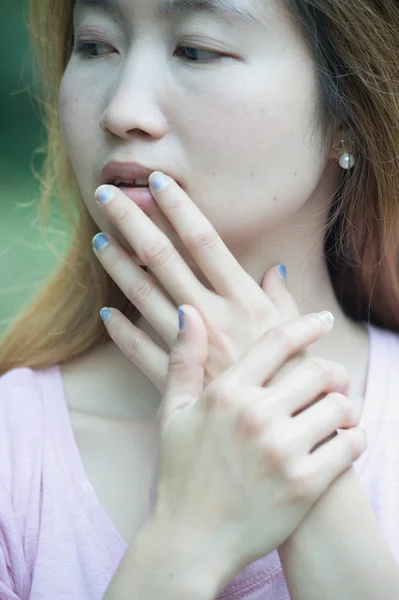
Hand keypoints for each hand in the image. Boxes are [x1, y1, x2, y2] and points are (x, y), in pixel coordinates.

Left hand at [93, 173, 299, 393]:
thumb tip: (272, 269)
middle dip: (133, 223)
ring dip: (118, 266)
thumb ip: (282, 299)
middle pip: (164, 259)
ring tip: (99, 241)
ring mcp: (190, 346)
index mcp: (244, 299)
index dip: (180, 209)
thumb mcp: (296, 333)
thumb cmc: (296, 380)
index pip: (205, 242)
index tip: (158, 183)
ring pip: (143, 296)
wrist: (281, 433)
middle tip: (107, 196)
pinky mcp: (177, 379)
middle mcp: (211, 315)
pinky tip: (105, 312)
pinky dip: (121, 331)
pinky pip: (139, 350)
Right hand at [149, 307, 365, 585]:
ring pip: (339, 406)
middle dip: (332, 372)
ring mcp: (282, 451)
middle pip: (318, 371)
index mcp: (225, 393)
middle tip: (331, 380)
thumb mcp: (172, 412)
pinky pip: (350, 444)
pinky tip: (341, 442)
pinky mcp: (305, 484)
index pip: (279, 342)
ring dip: (342, 407)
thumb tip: (188, 312)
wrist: (190, 540)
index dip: (307, 325)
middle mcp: (255, 416)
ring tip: (334, 415)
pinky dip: (353, 439)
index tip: (324, 320)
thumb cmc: (180, 473)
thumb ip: (182, 359)